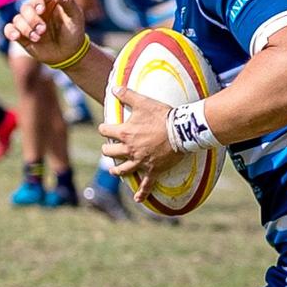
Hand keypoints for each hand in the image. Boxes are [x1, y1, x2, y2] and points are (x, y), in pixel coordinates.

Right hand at [2, 0, 88, 66]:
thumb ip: (69, 3)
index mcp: (48, 3)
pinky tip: (16, 36)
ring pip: (17, 19)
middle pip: (26, 8)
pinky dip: (10, 32)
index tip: (41, 10)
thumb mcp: (76, 17)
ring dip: (26, 28)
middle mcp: (36, 11)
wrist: (69, 52)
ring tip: (38, 38)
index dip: (37, 0)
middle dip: (33, 19)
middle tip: (43, 30)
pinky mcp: (21, 35)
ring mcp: (28, 23)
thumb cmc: (74, 32)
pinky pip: (9, 29)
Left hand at [98, 86, 186, 200]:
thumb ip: (127, 94)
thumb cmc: (163, 115)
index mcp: (124, 133)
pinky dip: (142, 193)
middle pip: (109, 152)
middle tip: (111, 148)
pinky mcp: (153, 169)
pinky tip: (138, 199)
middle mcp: (129, 149)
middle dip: (108, 149)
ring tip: (114, 170)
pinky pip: (147, 184)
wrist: (182, 130)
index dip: (104, 128)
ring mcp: (140, 161)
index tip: (107, 127)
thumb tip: (114, 87)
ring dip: (116, 170)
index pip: (104, 130)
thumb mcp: (144, 102)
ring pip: (122, 169)